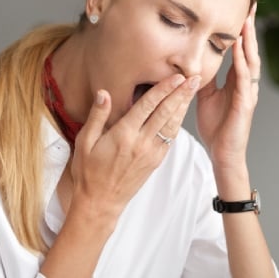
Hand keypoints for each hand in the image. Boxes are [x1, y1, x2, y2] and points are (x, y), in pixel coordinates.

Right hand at [67, 74, 199, 218]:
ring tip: (193, 90)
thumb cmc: (89, 172)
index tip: (176, 76)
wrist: (100, 202)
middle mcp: (141, 143)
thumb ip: (97, 116)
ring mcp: (151, 153)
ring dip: (184, 106)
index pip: (148, 106)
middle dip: (181, 93)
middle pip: (166, 113)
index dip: (164, 89)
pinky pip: (170, 138)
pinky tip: (182, 112)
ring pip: (172, 125)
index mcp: (124, 135)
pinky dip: (178, 122)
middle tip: (194, 78)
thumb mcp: (84, 142)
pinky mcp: (156, 161)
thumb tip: (104, 93)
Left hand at [196, 4, 259, 168]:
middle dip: (250, 27)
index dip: (241, 29)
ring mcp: (247, 93)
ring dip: (249, 40)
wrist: (222, 154)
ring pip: (251, 61)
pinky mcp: (245, 104)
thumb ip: (203, 77)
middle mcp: (246, 83)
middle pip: (250, 49)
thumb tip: (192, 60)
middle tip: (251, 4)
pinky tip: (240, 50)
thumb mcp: (204, 96)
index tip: (241, 8)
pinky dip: (242, 63)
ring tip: (247, 20)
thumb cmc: (216, 127)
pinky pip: (244, 80)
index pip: (240, 49)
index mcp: (236, 80)